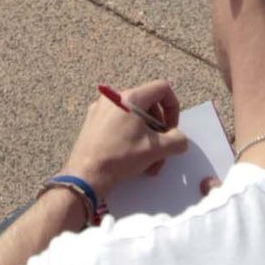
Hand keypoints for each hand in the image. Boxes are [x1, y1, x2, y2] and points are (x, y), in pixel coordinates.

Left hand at [64, 82, 187, 198]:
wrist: (85, 175)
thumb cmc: (119, 158)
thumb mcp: (156, 149)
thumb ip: (177, 140)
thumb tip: (179, 140)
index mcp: (129, 98)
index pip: (162, 89)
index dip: (173, 108)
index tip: (171, 129)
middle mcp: (113, 97)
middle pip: (148, 105)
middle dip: (159, 129)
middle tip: (161, 150)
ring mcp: (100, 109)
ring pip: (134, 117)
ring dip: (147, 138)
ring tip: (148, 162)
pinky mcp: (93, 122)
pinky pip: (119, 123)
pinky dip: (131, 137)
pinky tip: (132, 159)